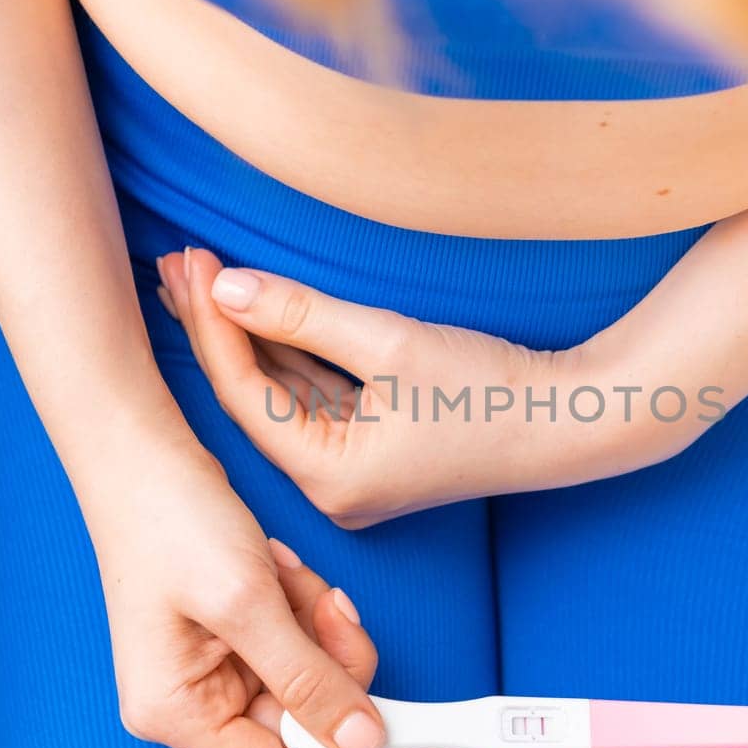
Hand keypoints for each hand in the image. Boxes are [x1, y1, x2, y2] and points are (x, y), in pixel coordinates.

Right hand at [76, 441, 389, 747]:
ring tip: (288, 574)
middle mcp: (190, 703)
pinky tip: (279, 568)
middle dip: (331, 662)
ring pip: (307, 678)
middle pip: (301, 722)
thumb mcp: (249, 604)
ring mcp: (211, 671)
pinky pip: (296, 643)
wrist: (143, 455)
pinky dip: (304, 606)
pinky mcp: (232, 638)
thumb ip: (308, 679)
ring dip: (317, 625)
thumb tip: (362, 742)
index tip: (398, 730)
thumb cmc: (171, 523)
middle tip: (333, 609)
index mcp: (177, 714)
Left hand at [155, 249, 706, 527]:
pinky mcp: (374, 452)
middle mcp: (332, 486)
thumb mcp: (391, 343)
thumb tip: (225, 289)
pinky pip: (317, 397)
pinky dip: (289, 353)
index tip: (192, 264)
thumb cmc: (490, 390)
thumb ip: (303, 314)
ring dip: (249, 335)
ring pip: (284, 393)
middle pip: (256, 395)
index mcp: (330, 476)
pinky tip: (256, 309)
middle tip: (177, 262)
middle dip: (218, 327)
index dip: (213, 327)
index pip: (247, 394)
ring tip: (203, 276)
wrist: (571, 421)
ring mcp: (353, 472)